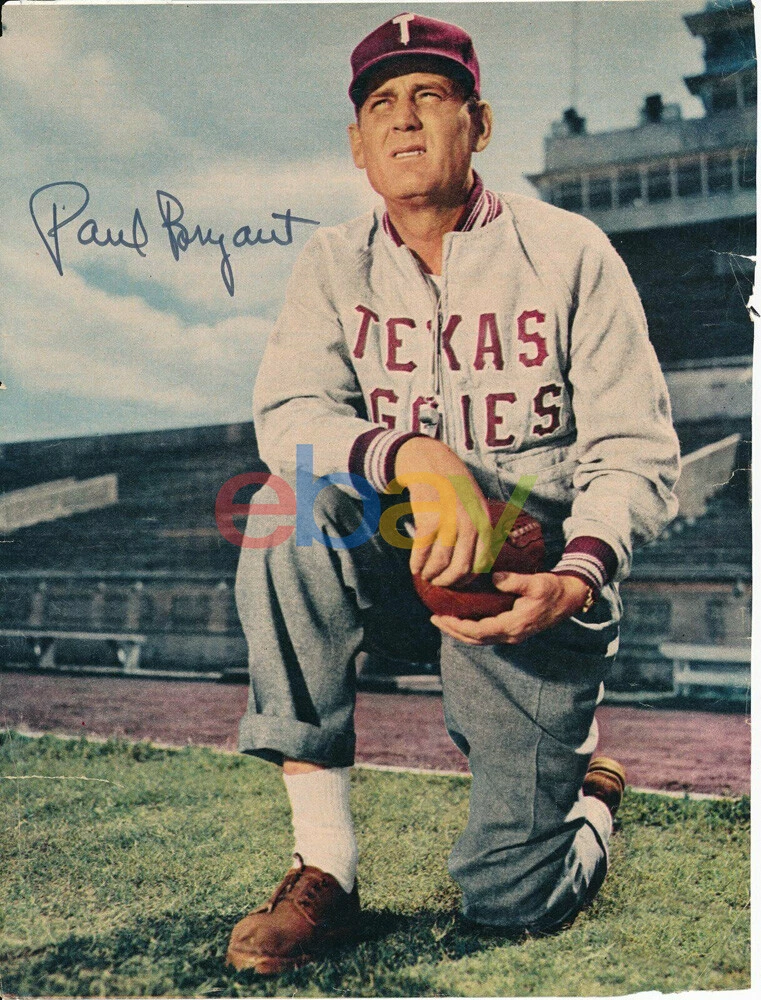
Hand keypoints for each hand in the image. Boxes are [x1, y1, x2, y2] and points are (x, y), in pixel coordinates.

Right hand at [393, 437, 489, 586]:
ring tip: (425, 576)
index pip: (480, 563)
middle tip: (438, 583)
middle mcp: (470, 523)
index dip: (467, 579)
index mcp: (484, 522)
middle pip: (460, 567)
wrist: (431, 463)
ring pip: (440, 562)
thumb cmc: (454, 487)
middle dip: (447, 581)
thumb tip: (476, 565)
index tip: (455, 582)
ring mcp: (449, 521)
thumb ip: (478, 531)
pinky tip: (414, 567)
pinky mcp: (428, 519)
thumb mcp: (476, 505)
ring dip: (431, 574)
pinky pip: (422, 551)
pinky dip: (417, 564)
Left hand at [431, 572, 589, 644]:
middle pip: (475, 639)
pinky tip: (462, 619)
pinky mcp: (513, 630)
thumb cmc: (553, 589)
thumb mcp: (536, 582)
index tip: (441, 616)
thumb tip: (494, 577)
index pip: (479, 631)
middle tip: (434, 619)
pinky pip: (487, 634)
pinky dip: (471, 630)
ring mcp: (512, 635)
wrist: (570, 599)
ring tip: (443, 620)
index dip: (458, 626)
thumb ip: (514, 581)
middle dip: (453, 631)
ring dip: (460, 632)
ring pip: (480, 639)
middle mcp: (511, 634)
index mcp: (514, 625)